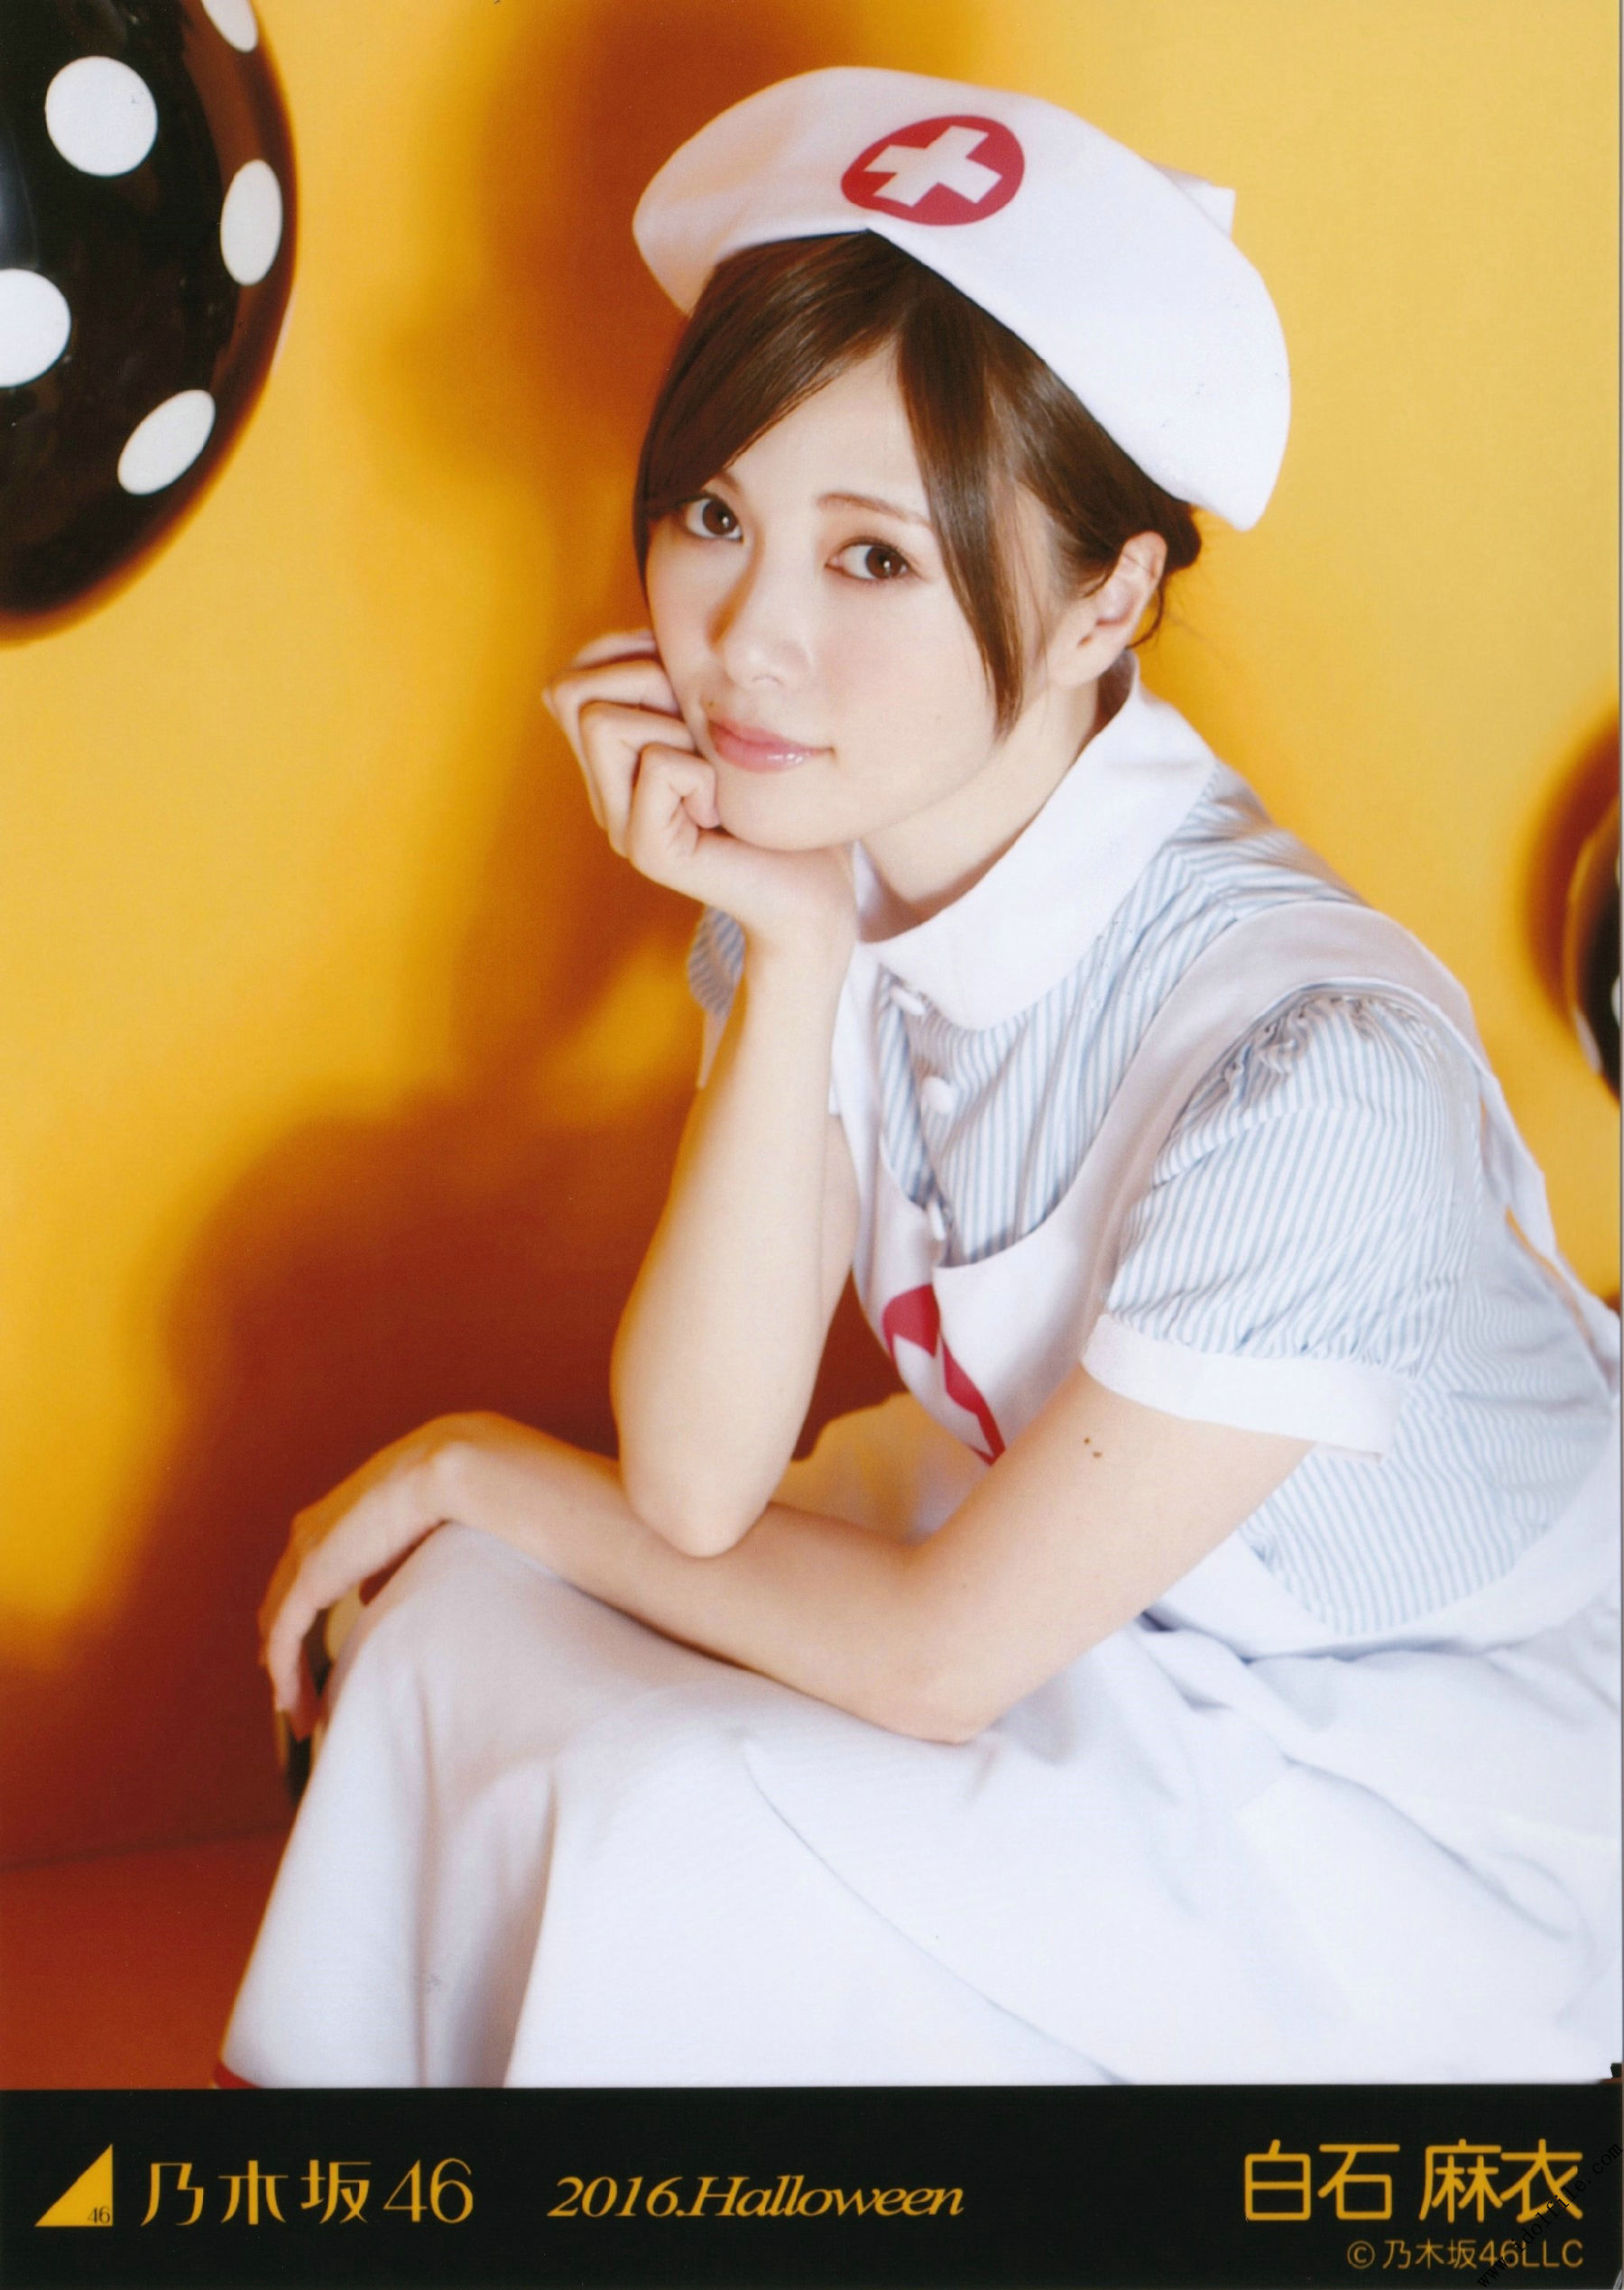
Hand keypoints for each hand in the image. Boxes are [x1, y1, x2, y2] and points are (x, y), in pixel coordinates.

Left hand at [259, 1419, 465, 1735]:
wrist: (445, 1470)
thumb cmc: (442, 1495)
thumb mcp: (405, 1538)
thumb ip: (381, 1568)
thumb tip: (368, 1596)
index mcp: (329, 1521)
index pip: (297, 1578)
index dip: (295, 1618)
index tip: (301, 1656)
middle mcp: (307, 1534)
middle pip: (278, 1603)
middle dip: (281, 1649)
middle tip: (292, 1691)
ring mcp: (304, 1554)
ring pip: (277, 1627)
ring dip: (283, 1672)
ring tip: (299, 1712)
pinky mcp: (310, 1578)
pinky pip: (285, 1639)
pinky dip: (285, 1675)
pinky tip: (294, 1706)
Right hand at [544, 631, 855, 963]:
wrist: (817, 887)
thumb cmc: (779, 800)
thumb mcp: (721, 719)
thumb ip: (675, 682)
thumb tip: (643, 629)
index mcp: (617, 764)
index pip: (569, 681)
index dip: (623, 658)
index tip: (684, 687)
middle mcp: (608, 796)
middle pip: (574, 692)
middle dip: (645, 685)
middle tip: (701, 734)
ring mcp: (623, 827)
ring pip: (603, 721)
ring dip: (672, 728)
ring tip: (710, 774)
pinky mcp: (651, 852)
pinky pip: (658, 766)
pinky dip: (700, 771)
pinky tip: (722, 808)